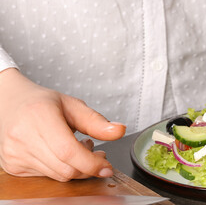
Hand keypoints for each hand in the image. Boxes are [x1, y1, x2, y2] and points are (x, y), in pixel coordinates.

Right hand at [0, 68, 125, 180]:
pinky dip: (60, 169)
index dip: (91, 164)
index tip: (107, 167)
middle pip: (65, 168)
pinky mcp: (12, 166)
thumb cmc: (44, 104)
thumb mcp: (73, 106)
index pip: (68, 151)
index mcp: (39, 115)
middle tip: (98, 154)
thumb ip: (97, 122)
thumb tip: (120, 131)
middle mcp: (22, 136)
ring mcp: (15, 153)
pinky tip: (61, 154)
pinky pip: (46, 177)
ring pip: (57, 175)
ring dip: (76, 168)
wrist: (10, 104)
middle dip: (88, 167)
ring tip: (79, 149)